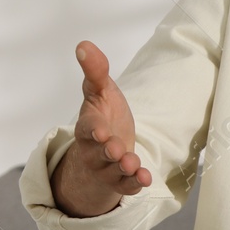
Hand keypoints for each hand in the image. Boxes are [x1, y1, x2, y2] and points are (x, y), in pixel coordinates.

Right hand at [51, 40, 149, 217]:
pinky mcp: (120, 180)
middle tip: (116, 149)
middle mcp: (94, 150)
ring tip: (132, 164)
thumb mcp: (100, 91)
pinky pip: (126, 186)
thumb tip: (84, 43)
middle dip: (107, 152)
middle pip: (98, 154)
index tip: (100, 130)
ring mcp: (107, 167)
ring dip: (123, 168)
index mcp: (88, 126)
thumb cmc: (104, 116)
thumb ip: (95, 71)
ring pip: (113, 171)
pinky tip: (146, 179)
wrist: (107, 146)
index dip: (93, 130)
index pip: (87, 128)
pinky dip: (135, 183)